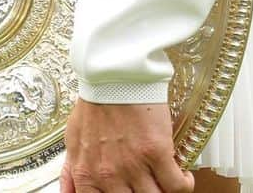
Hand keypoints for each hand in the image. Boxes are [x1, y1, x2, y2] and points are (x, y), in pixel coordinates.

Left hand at [61, 99, 194, 192]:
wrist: (112, 72)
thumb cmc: (95, 102)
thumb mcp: (73, 138)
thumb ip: (71, 171)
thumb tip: (69, 192)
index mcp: (87, 174)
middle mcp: (110, 176)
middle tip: (149, 185)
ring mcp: (134, 166)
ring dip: (163, 191)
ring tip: (166, 182)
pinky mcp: (157, 152)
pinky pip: (177, 186)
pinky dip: (183, 184)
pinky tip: (182, 175)